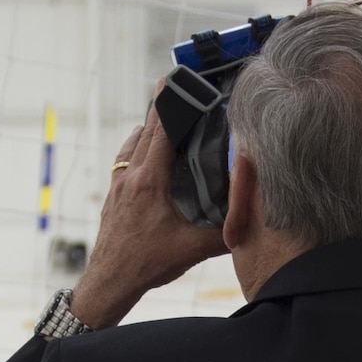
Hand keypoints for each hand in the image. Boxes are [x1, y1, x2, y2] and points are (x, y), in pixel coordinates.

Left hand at [72, 94, 230, 328]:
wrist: (110, 281)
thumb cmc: (147, 264)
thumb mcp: (193, 249)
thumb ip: (224, 233)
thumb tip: (252, 220)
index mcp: (149, 182)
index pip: (160, 132)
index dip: (168, 104)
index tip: (172, 81)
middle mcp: (130, 177)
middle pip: (145, 130)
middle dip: (159, 107)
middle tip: (168, 84)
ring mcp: (118, 184)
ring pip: (132, 144)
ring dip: (148, 128)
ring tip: (163, 117)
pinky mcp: (113, 194)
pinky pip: (125, 160)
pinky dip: (136, 148)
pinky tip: (145, 152)